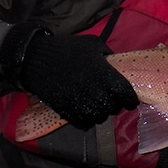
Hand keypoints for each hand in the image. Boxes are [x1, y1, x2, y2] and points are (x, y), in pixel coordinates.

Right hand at [19, 34, 138, 129]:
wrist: (37, 58)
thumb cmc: (67, 49)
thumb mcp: (92, 44)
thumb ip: (107, 55)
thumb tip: (116, 64)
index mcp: (103, 74)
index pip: (125, 94)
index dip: (130, 100)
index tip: (130, 101)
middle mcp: (94, 90)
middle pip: (113, 108)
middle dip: (114, 105)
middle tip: (111, 100)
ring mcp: (79, 102)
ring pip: (99, 118)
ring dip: (100, 113)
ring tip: (97, 106)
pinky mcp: (66, 110)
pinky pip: (83, 123)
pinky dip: (87, 120)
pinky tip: (85, 112)